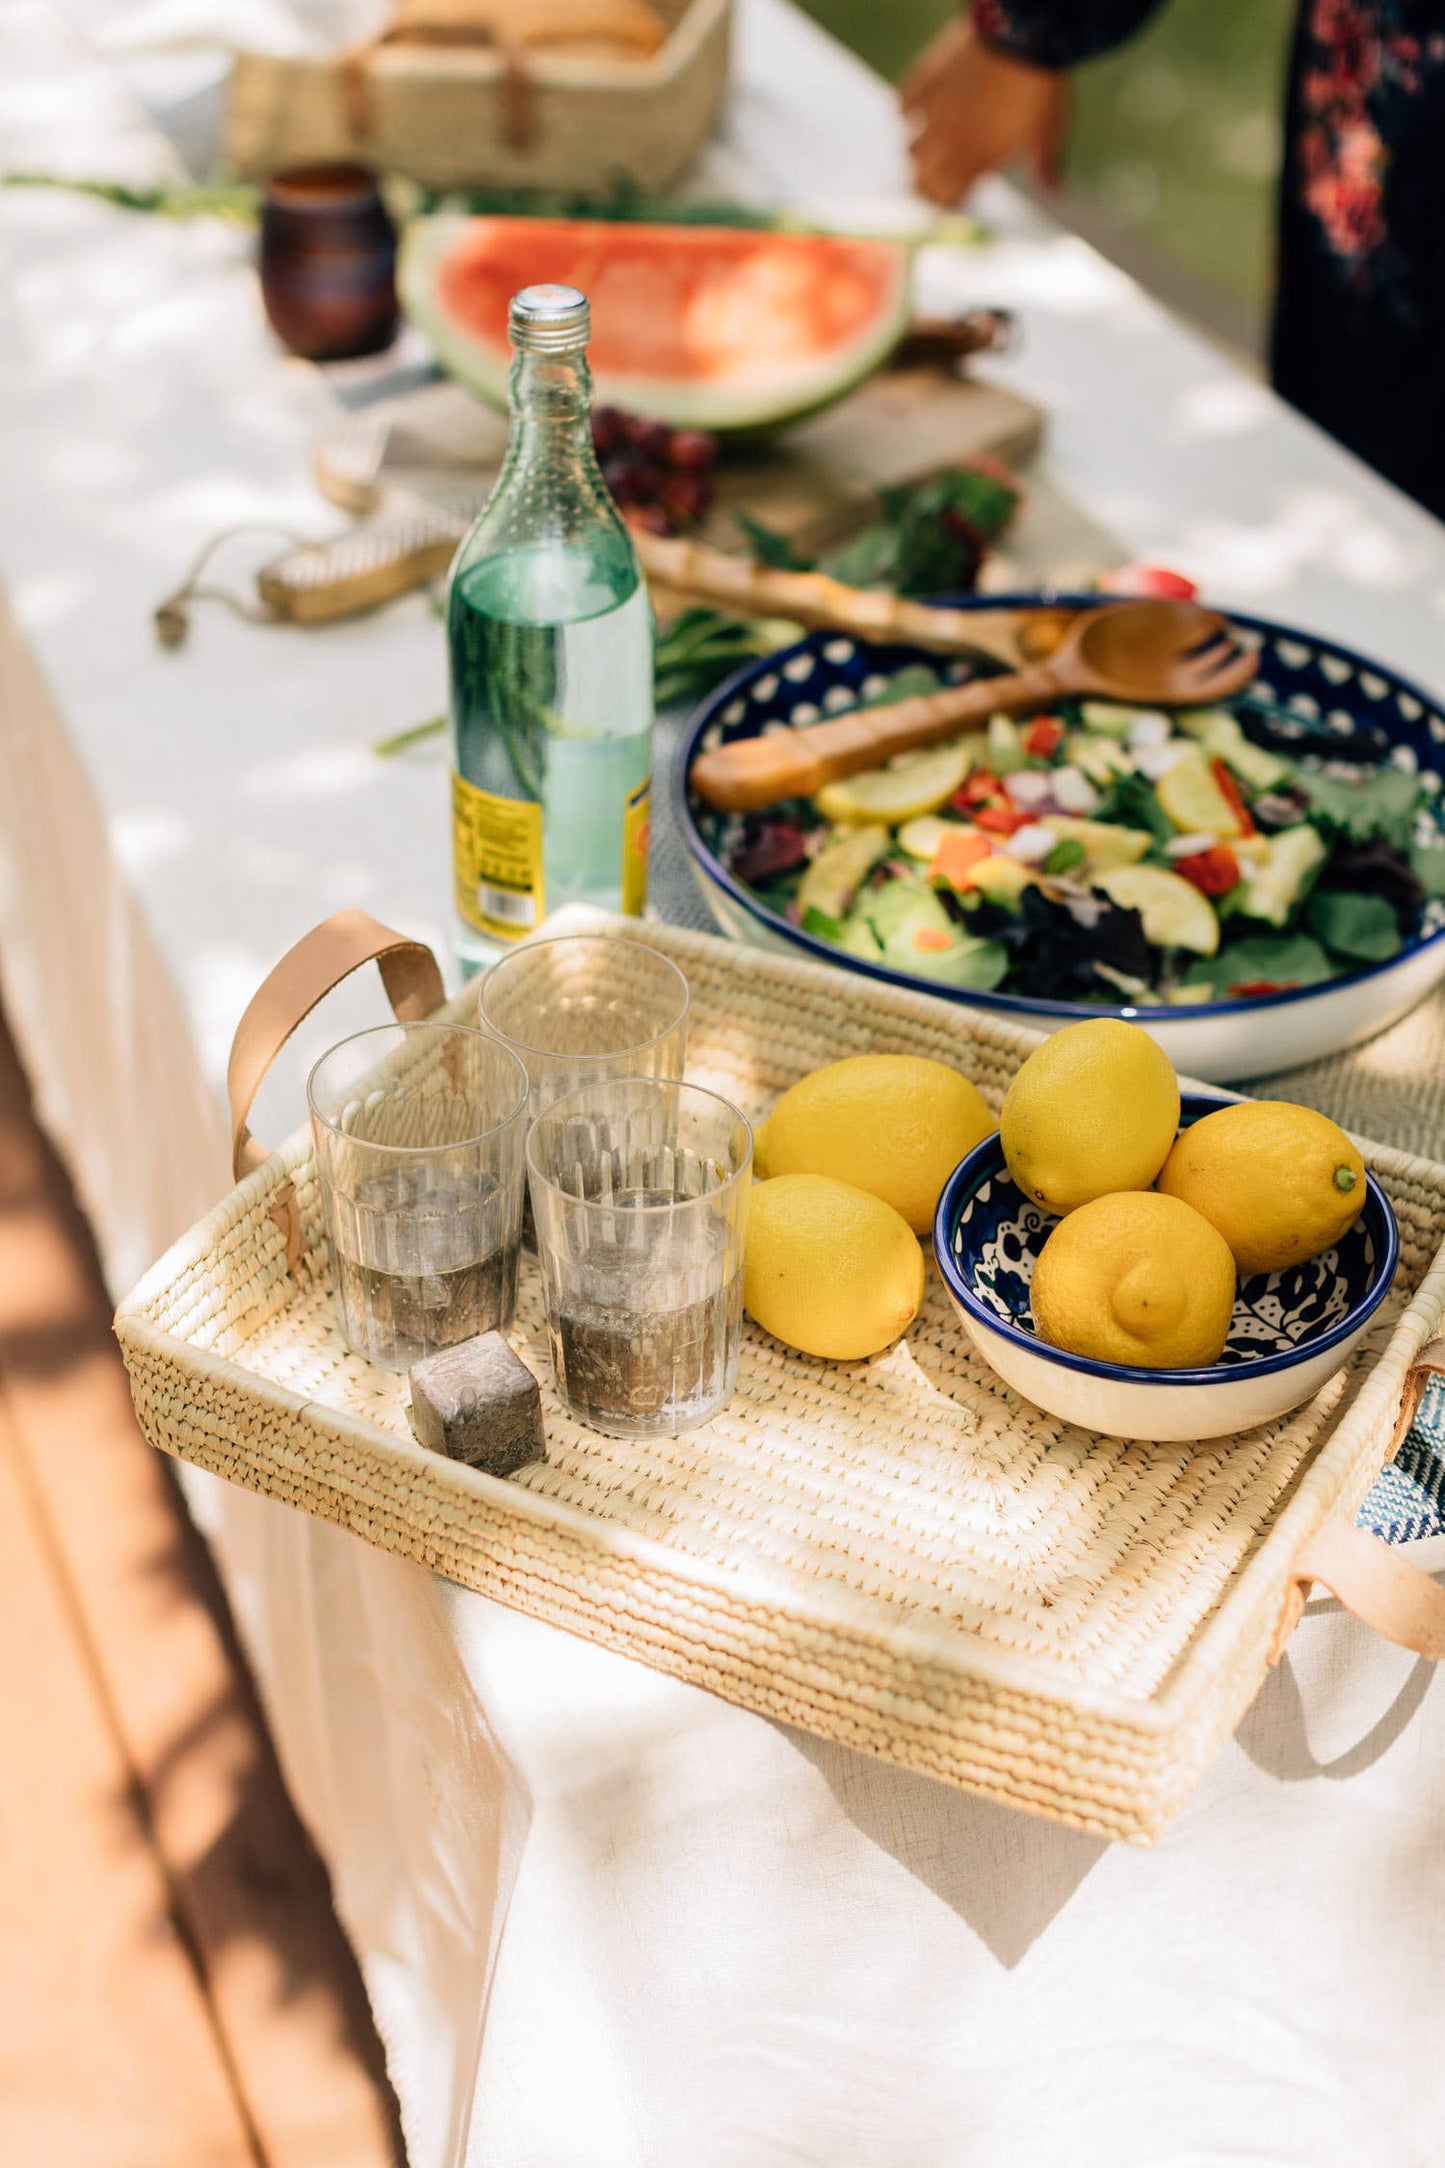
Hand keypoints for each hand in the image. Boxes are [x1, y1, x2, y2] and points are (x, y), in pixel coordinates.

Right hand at [901, 16, 1068, 206]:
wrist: (1021, 36)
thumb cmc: (1038, 88)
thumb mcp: (1047, 132)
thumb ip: (1045, 167)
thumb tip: (1056, 191)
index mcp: (975, 163)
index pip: (946, 199)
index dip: (950, 201)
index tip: (958, 196)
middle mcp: (947, 144)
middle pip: (919, 182)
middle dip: (927, 185)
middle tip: (938, 178)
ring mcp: (932, 112)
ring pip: (908, 148)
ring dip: (917, 151)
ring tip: (928, 147)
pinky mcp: (925, 80)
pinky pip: (901, 104)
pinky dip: (906, 111)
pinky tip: (916, 110)